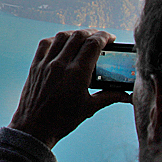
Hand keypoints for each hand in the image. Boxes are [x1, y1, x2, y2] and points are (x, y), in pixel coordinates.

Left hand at [8, 29, 130, 149]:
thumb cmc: (62, 120)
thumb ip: (109, 97)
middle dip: (92, 33)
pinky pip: (45, 44)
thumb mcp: (89, 108)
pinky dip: (56, 39)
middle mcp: (60, 64)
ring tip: (83, 38)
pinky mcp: (35, 65)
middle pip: (78, 36)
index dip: (104, 37)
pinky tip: (62, 43)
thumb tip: (127, 95)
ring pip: (61, 36)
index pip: (93, 44)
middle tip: (100, 38)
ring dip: (75, 34)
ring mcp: (46, 63)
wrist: (34, 128)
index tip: (110, 38)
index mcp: (76, 73)